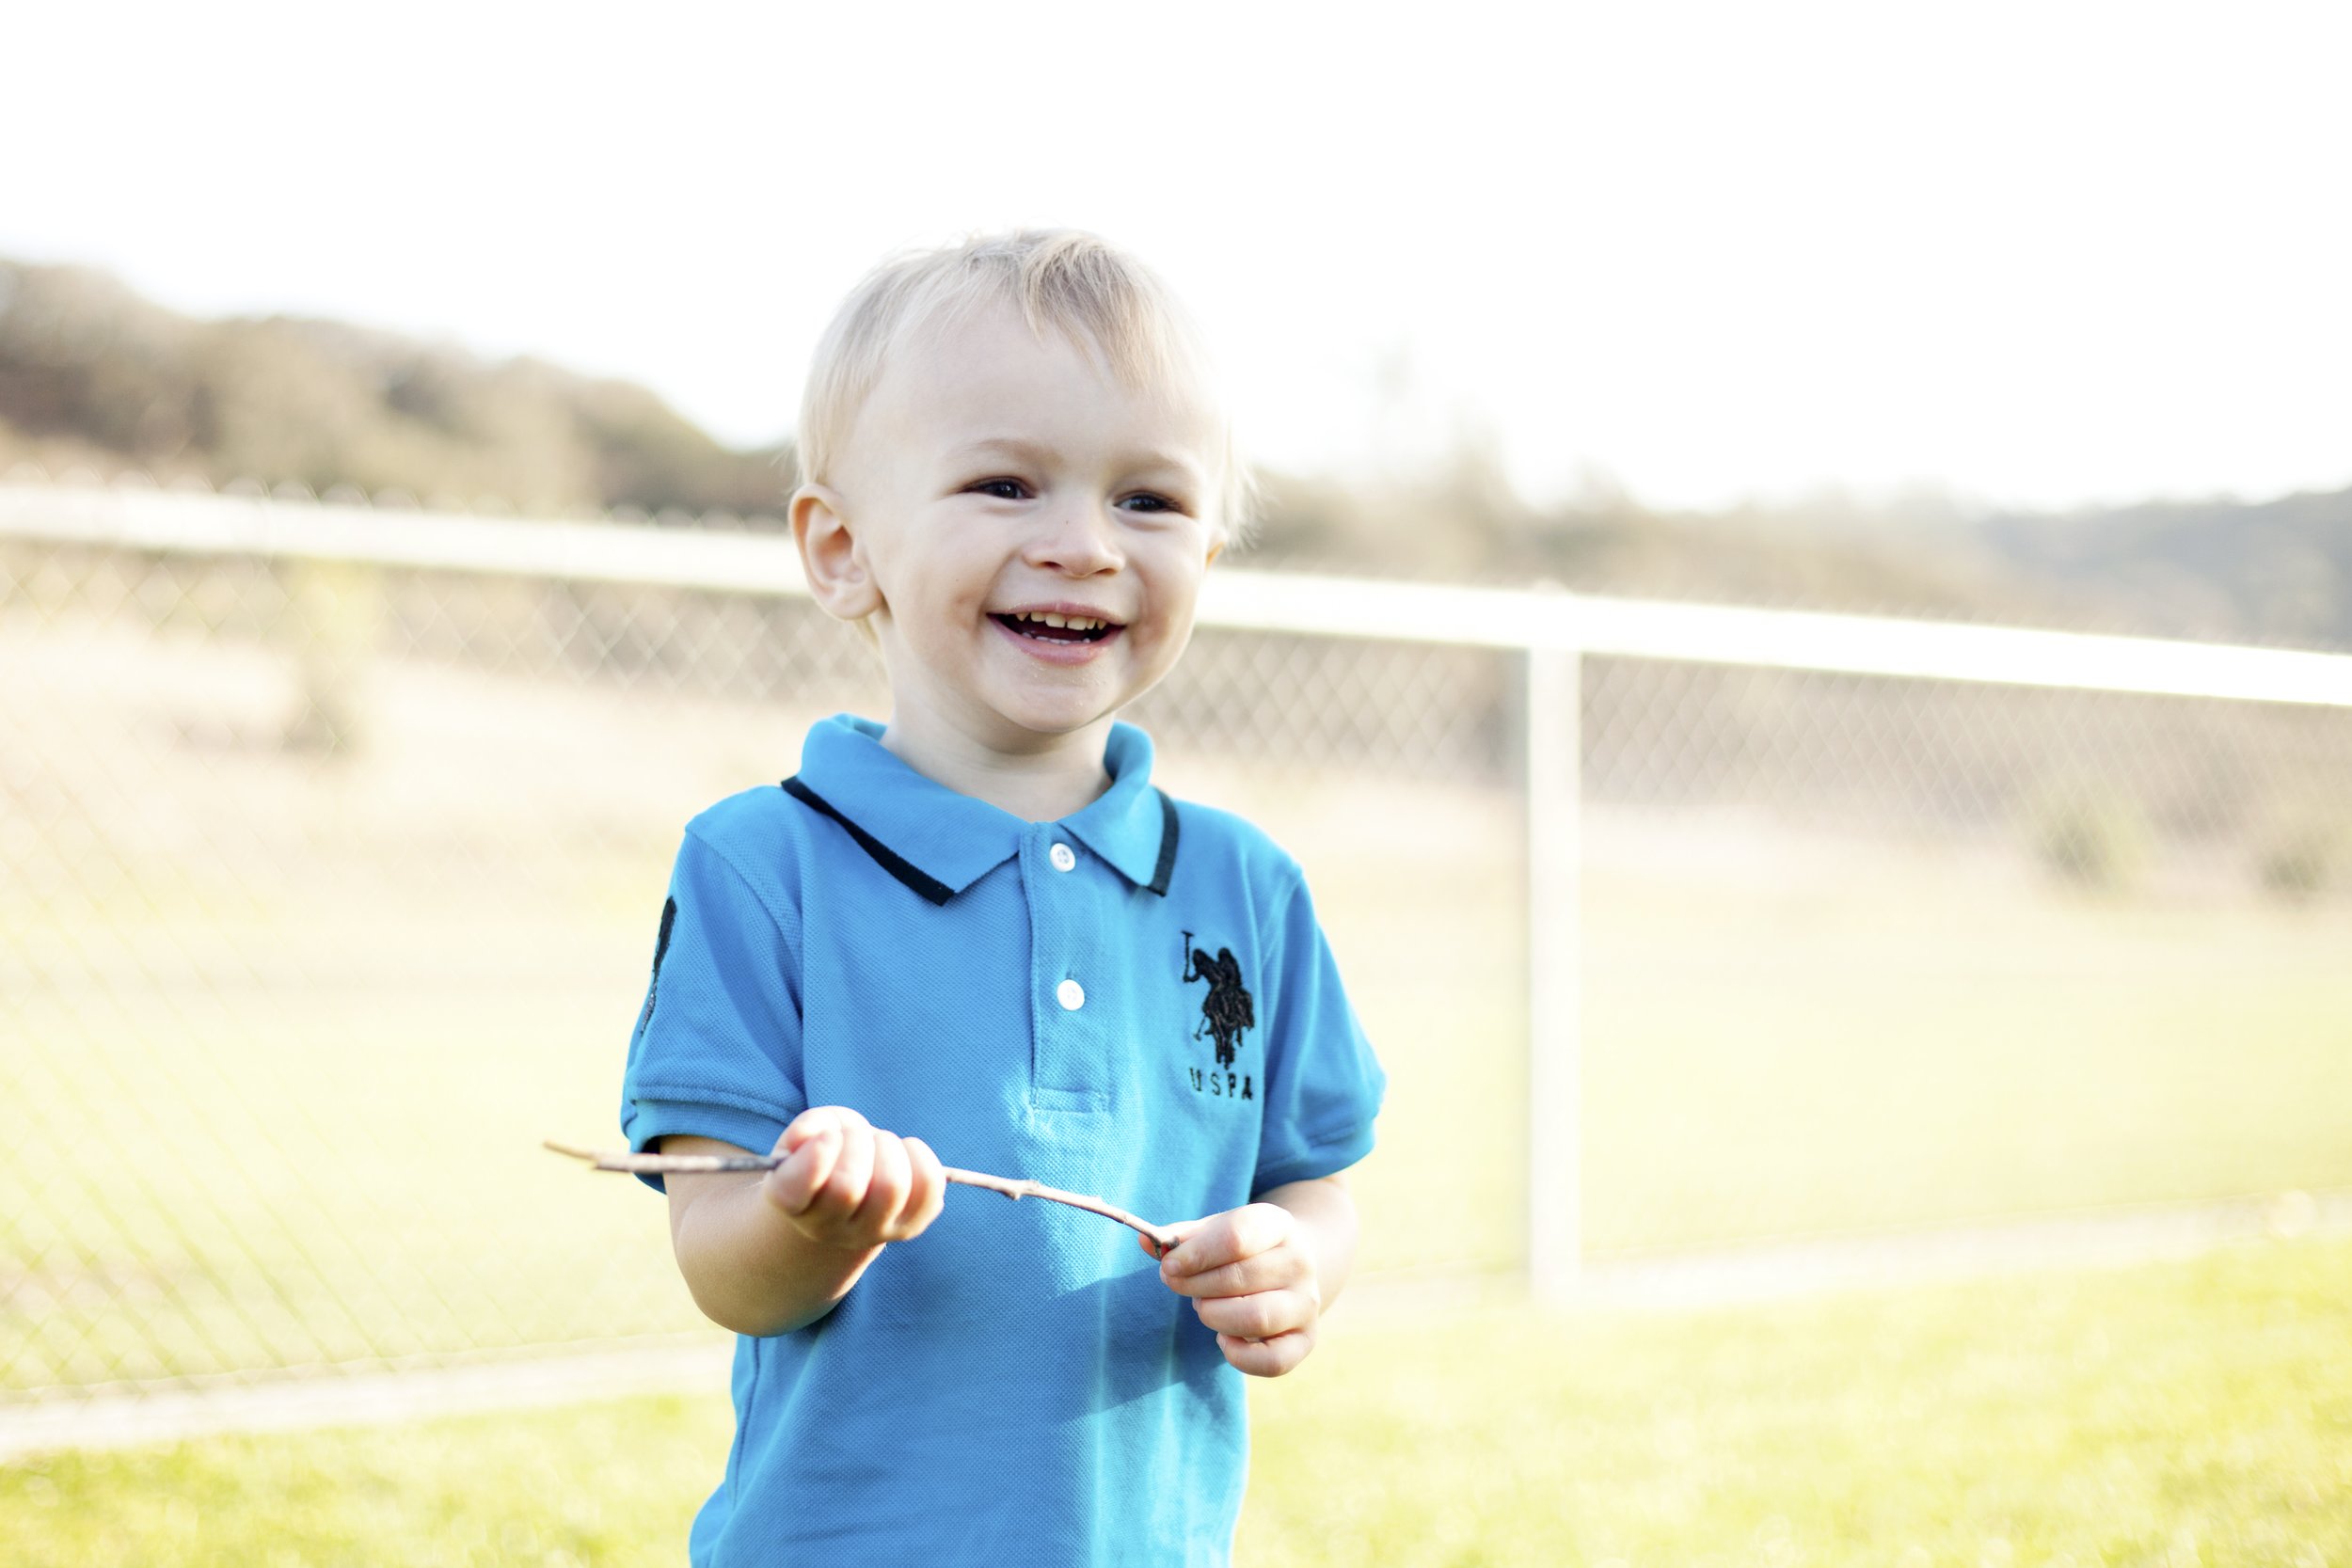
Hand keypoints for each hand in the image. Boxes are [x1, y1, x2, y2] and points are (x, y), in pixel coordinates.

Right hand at [762, 1106, 944, 1252]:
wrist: (852, 1180)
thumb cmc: (827, 1150)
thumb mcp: (811, 1133)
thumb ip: (806, 1129)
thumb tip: (803, 1138)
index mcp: (793, 1203)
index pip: (796, 1190)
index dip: (815, 1157)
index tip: (829, 1136)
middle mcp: (829, 1229)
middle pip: (847, 1187)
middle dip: (857, 1143)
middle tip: (856, 1135)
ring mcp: (872, 1233)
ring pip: (891, 1188)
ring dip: (889, 1148)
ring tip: (880, 1143)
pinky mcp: (910, 1226)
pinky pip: (928, 1187)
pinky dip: (920, 1156)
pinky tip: (904, 1152)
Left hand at [1149, 1202, 1321, 1376]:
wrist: (1289, 1268)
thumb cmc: (1240, 1249)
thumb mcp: (1214, 1231)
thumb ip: (1180, 1237)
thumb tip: (1145, 1241)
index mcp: (1277, 1225)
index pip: (1236, 1237)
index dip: (1195, 1254)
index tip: (1168, 1265)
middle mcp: (1300, 1262)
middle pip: (1239, 1278)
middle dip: (1195, 1286)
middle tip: (1178, 1284)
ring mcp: (1306, 1303)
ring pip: (1256, 1317)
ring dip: (1215, 1316)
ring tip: (1205, 1307)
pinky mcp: (1306, 1340)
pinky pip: (1273, 1361)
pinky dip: (1239, 1356)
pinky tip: (1223, 1340)